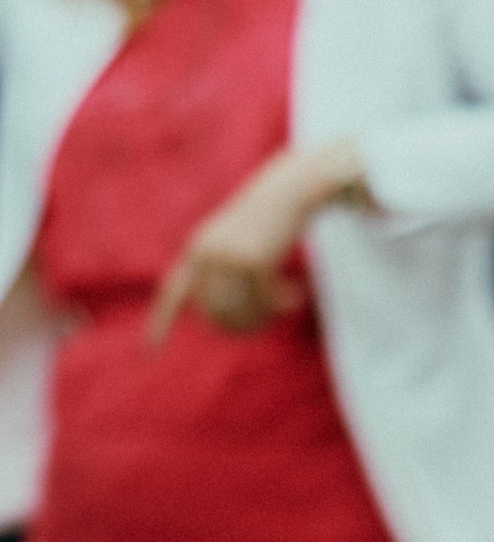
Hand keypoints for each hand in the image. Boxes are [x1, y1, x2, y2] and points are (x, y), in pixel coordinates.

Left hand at [146, 142, 358, 344]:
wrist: (287, 191)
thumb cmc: (265, 219)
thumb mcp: (239, 242)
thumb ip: (225, 272)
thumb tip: (225, 317)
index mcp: (196, 251)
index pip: (175, 292)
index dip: (161, 321)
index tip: (150, 350)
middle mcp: (204, 254)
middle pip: (213, 312)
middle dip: (239, 326)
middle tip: (263, 326)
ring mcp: (226, 256)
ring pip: (237, 310)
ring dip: (260, 319)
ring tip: (279, 311)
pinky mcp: (252, 260)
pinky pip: (264, 300)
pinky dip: (280, 304)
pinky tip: (295, 296)